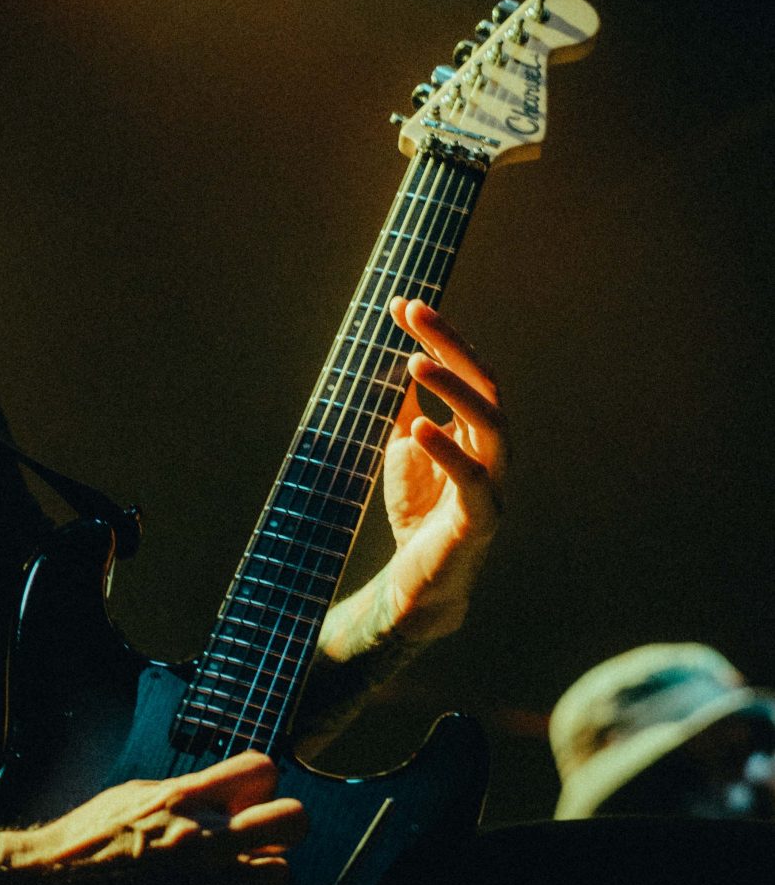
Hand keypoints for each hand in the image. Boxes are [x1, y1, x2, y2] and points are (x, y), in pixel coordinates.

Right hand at [0, 751, 298, 884]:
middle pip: (293, 821)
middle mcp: (198, 840)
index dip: (261, 784)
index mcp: (180, 798)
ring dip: (265, 875)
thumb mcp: (133, 796)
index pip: (263, 771)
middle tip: (265, 837)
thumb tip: (238, 792)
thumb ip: (189, 792)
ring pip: (280, 877)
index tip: (248, 798)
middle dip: (286, 826)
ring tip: (239, 877)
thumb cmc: (83, 839)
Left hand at [373, 298, 507, 640]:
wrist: (418, 580)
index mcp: (477, 429)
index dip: (438, 336)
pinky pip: (473, 482)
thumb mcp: (404, 447)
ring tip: (414, 365)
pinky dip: (447, 453)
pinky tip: (417, 429)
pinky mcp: (480, 521)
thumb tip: (390, 357)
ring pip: (491, 426)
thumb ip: (404, 407)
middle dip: (452, 347)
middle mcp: (494, 450)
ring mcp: (493, 484)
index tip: (402, 304)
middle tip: (416, 314)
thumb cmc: (418, 509)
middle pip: (486, 386)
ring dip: (454, 392)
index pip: (466, 370)